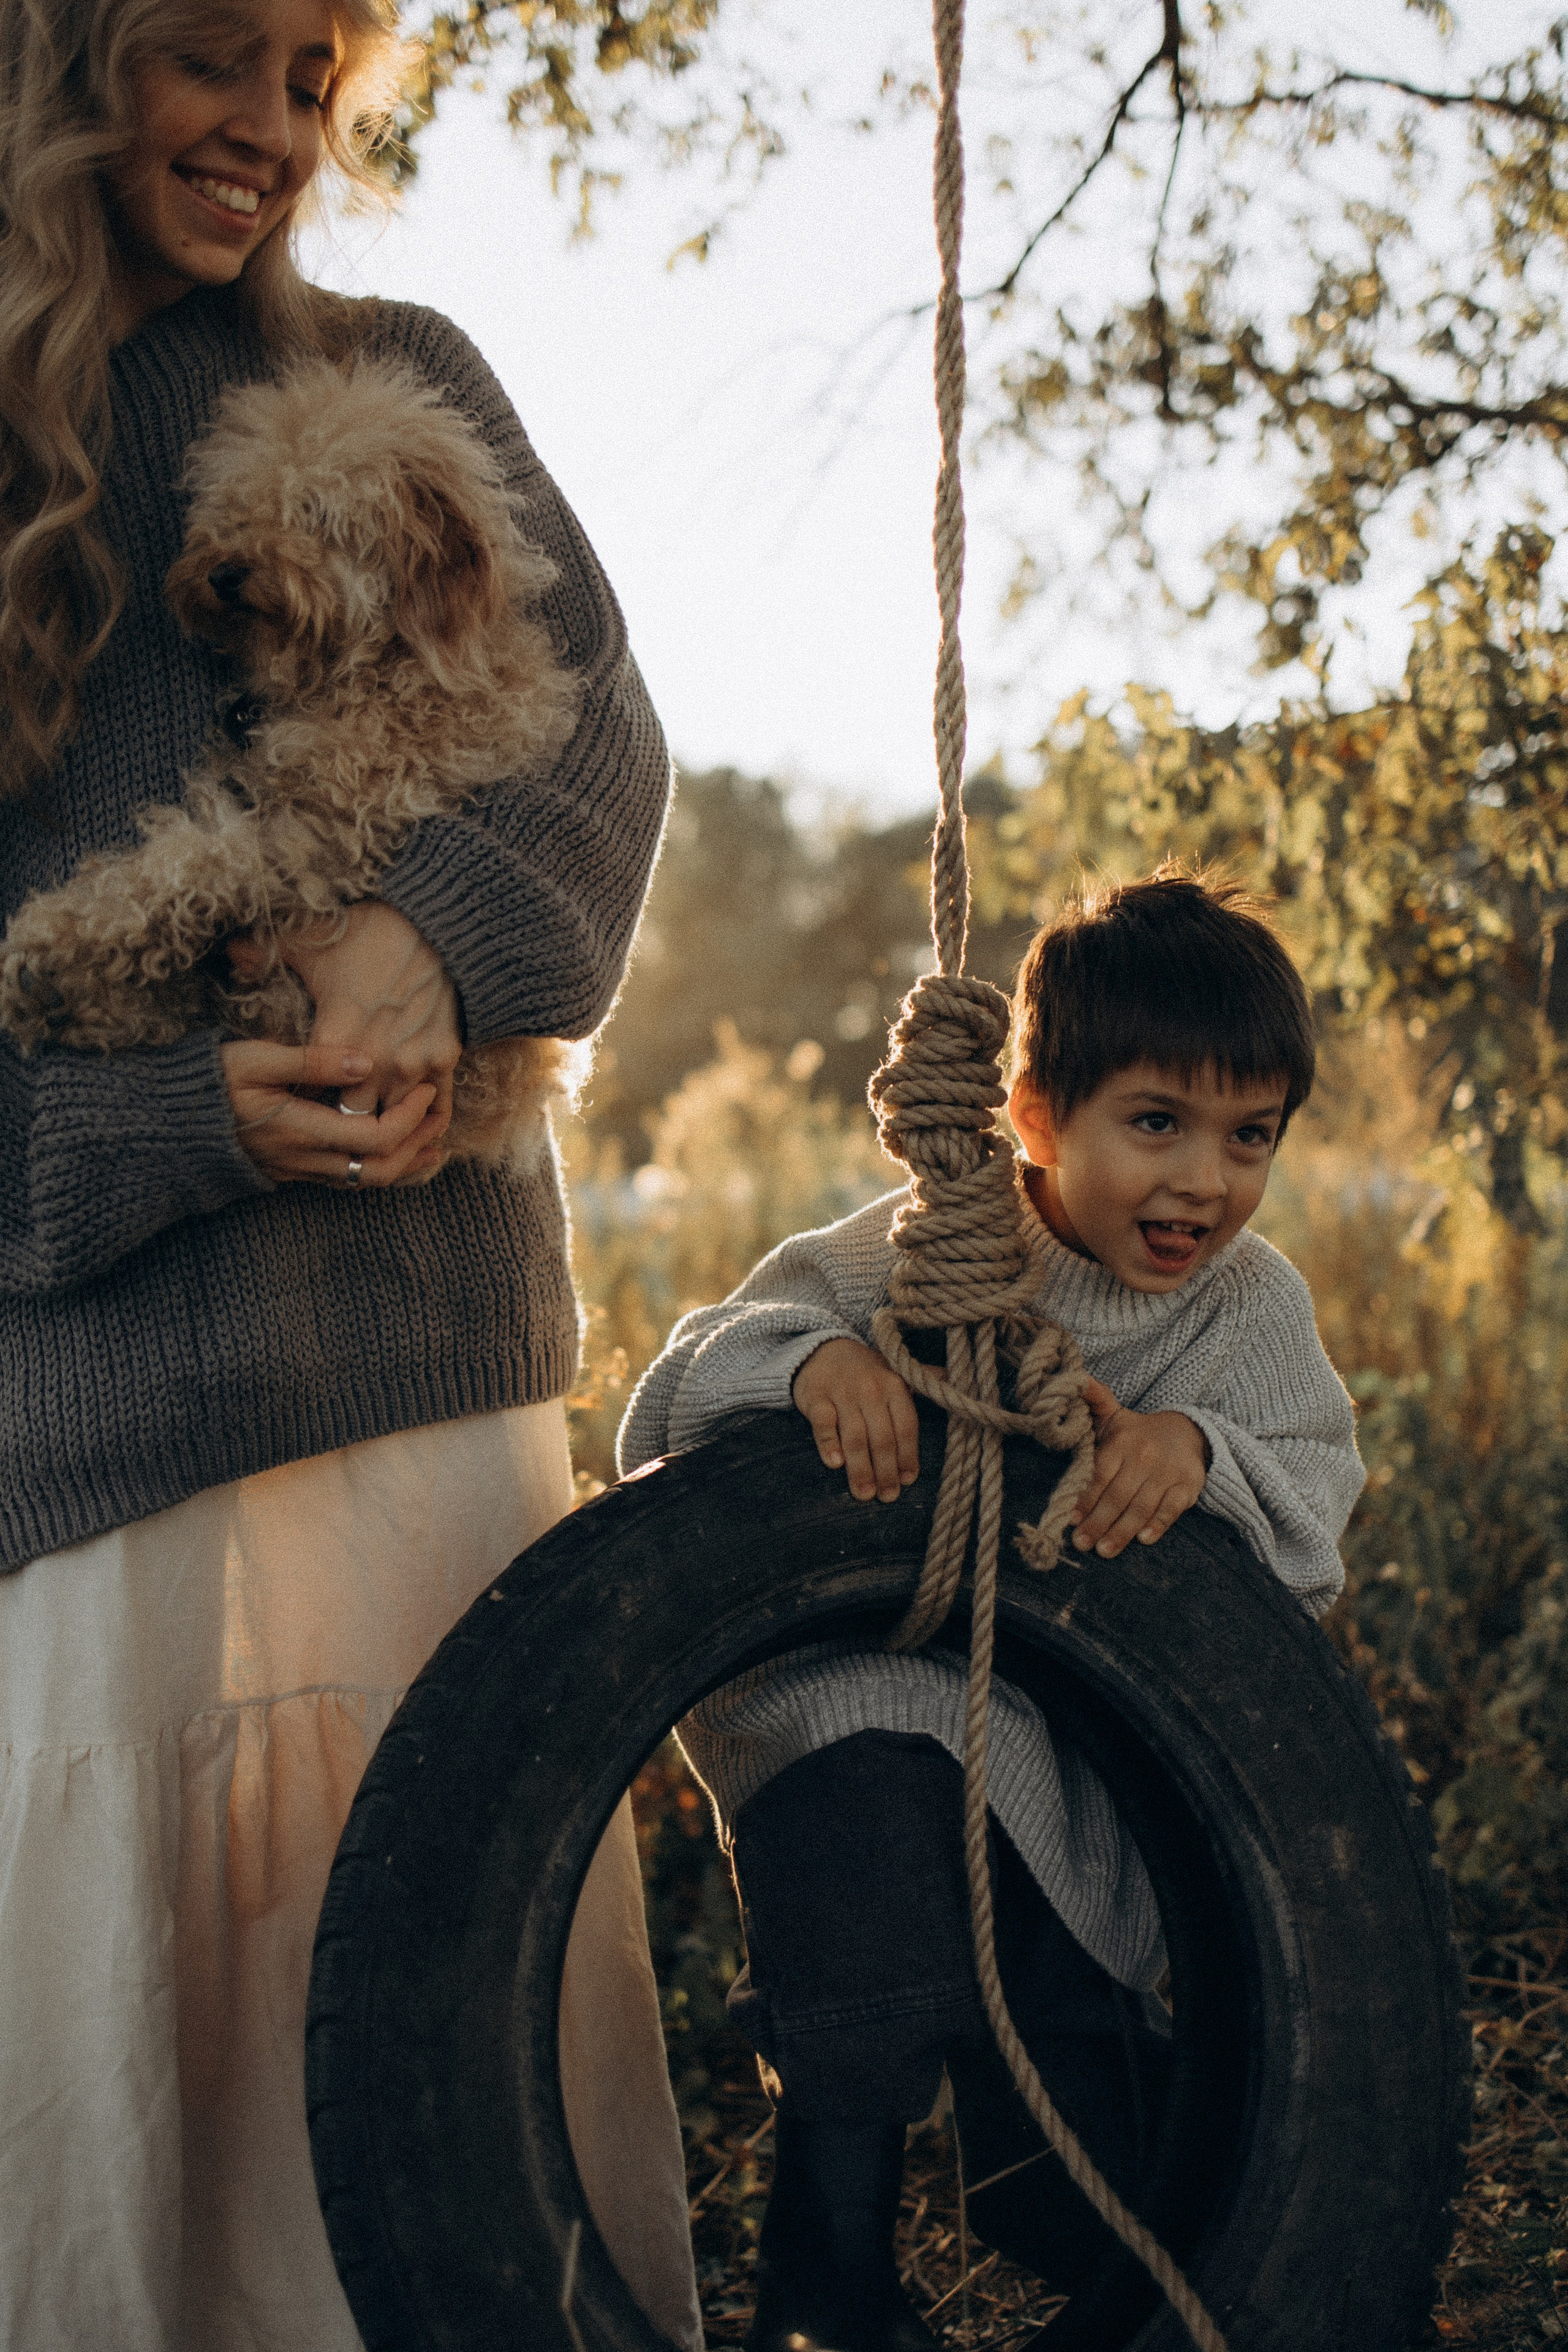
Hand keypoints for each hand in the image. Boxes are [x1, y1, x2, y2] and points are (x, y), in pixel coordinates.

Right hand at [222, 1040, 442, 1187]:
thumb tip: (365, 1062)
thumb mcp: (254, 1059)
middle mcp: (303, 1159)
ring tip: (433, 1140)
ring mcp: (298, 1171)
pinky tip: (395, 1151)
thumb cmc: (209, 1084)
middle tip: (441, 1116)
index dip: (410, 1117)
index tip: (426, 1089)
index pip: (374, 1137)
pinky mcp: (292, 1172)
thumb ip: (312, 1061)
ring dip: (405, 1163)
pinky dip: (380, 1167)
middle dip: (418, 1145)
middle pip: (379, 1171)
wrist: (168, 1124)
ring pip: (365, 1182)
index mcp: (299, 1130)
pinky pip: (348, 1180)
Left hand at [238, 902, 461, 1175]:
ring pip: (393, 1122)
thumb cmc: (367, 932)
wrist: (433, 924)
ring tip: (370, 1125)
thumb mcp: (307, 939)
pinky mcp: (443, 1058)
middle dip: (341, 1122)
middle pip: (350, 1120)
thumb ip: (263, 951)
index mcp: (334, 1037)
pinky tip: (411, 1119)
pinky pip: (435, 1109)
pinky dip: (423, 1118)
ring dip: (381, 1123)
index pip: (308, 1097)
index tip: (301, 1100)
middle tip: (333, 1121)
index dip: (302, 1103)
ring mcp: (411, 1062)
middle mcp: (374, 1059)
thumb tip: (230, 952)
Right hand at [793, 1336, 919, 1501]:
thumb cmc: (865, 1370)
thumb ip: (921, 1380)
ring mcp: (843, 1393)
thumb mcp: (895, 1371)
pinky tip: (835, 1464)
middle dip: (886, 1470)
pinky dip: (829, 1444)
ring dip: (861, 1468)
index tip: (908, 1480)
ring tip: (864, 1493)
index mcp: (895, 1386)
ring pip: (855, 1436)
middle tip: (887, 1496)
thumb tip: (950, 1378)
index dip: (908, 1456)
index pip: (906, 1427)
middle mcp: (871, 1389)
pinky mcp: (816, 1398)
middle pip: (882, 1437)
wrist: (822, 1350)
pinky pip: (824, 1424)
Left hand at [1069, 1376, 1209, 1558]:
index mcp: (1122, 1442)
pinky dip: (1158, 1524)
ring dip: (1122, 1531)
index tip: (1070, 1519)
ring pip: (1142, 1506)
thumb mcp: (1114, 1415)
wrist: (1188, 1432)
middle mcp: (1144, 1457)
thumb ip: (1093, 1400)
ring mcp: (1168, 1473)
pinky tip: (1144, 1539)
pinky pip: (1172, 1509)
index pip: (1100, 1474)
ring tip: (1104, 1550)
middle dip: (1098, 1522)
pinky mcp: (1188, 1486)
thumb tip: (1074, 1378)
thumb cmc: (1138, 1433)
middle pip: (1118, 1496)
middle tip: (1082, 1543)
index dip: (1084, 1498)